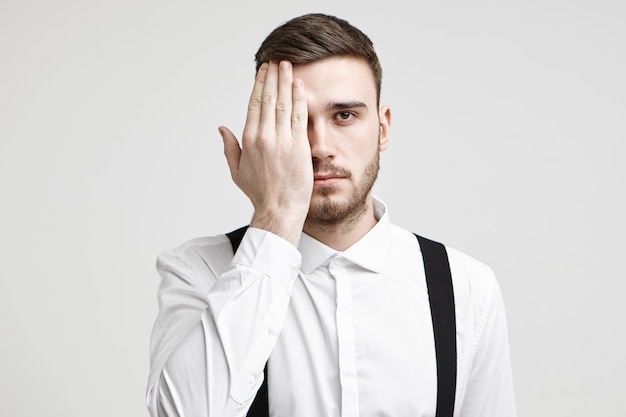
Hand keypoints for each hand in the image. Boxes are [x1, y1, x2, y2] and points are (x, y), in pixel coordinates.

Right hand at [219, 61, 311, 245]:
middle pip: (268, 98)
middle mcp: (264, 136)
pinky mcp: (298, 145)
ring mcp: (282, 140)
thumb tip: (222, 128)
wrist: (279, 209)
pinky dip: (299, 99)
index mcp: (249, 140)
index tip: (263, 72)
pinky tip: (300, 85)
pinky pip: (299, 116)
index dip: (259, 84)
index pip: (254, 104)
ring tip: (288, 66)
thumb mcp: (237, 171)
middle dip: (272, 77)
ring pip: (284, 103)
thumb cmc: (260, 193)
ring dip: (286, 81)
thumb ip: (230, 147)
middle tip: (276, 61)